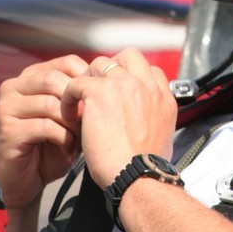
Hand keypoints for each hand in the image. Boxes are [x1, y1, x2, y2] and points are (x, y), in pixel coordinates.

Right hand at [0, 55, 87, 211]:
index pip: (67, 62)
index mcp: (32, 76)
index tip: (102, 98)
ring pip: (50, 103)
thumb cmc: (51, 145)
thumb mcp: (69, 114)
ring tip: (81, 136)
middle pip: (56, 79)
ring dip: (71, 121)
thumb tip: (104, 81)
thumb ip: (79, 95)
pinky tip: (68, 146)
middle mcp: (14, 86)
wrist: (27, 181)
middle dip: (78, 100)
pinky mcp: (7, 130)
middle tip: (92, 120)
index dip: (88, 79)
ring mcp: (7, 107)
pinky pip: (44, 126)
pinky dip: (63, 137)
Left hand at [61, 47, 177, 188]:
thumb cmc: (146, 168)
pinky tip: (69, 111)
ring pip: (100, 63)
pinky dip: (69, 95)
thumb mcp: (163, 136)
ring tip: (81, 99)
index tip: (120, 91)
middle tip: (99, 88)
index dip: (132, 77)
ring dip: (89, 79)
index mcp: (163, 97)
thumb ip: (153, 118)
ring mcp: (124, 86)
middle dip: (112, 67)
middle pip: (128, 56)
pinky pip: (77, 82)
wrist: (138, 176)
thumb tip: (143, 122)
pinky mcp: (100, 93)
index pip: (150, 70)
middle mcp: (146, 86)